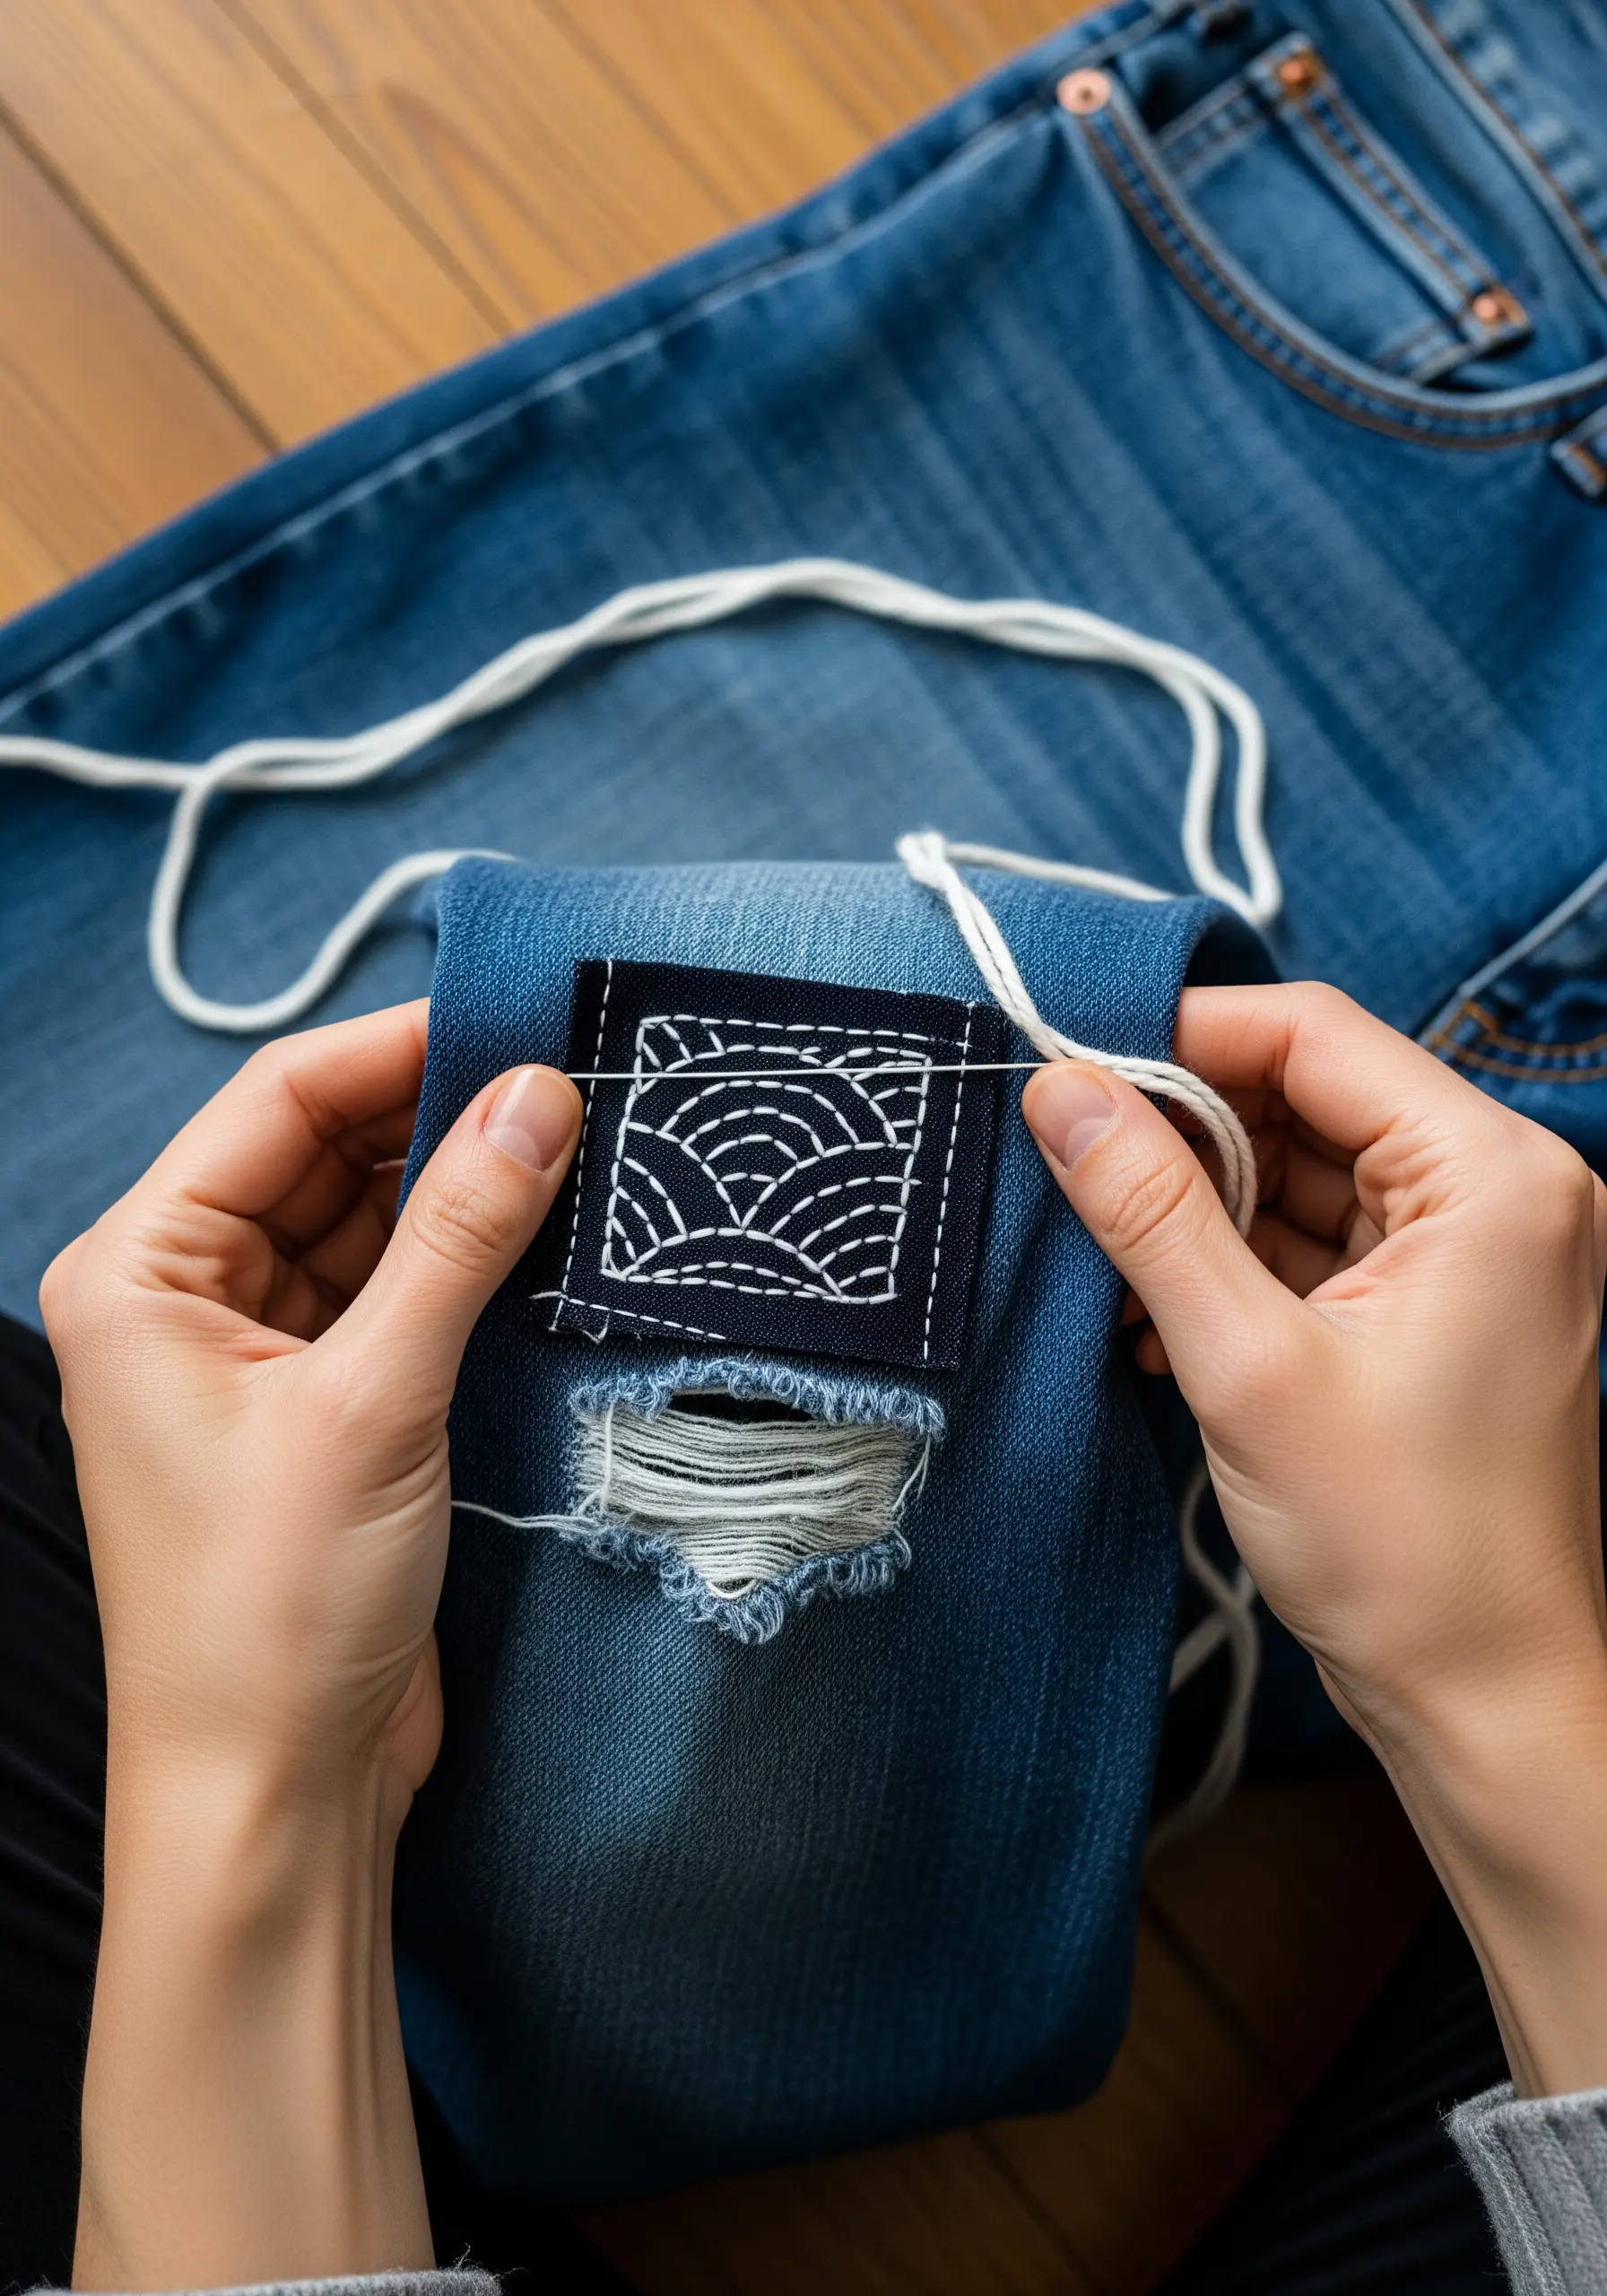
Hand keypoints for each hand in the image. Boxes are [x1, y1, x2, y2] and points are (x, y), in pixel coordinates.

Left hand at [41, 1002, 579, 2289]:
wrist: (274, 1797)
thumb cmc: (269, 1612)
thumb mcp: (375, 1401)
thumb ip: (460, 1237)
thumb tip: (537, 1097)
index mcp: (140, 1271)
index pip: (278, 1104)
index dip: (400, 1049)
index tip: (518, 1019)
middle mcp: (186, 1299)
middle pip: (327, 1155)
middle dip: (442, 1119)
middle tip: (571, 1085)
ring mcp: (258, 1357)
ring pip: (373, 1226)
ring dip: (465, 1196)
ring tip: (579, 1154)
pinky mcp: (328, 1414)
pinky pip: (401, 1299)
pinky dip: (469, 1271)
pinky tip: (548, 1244)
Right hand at [1023, 983, 1606, 2097]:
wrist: (1486, 1701)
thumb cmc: (1403, 1548)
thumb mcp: (1249, 1364)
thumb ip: (1152, 1211)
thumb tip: (1062, 1091)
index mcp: (1494, 1175)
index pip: (1315, 1037)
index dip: (1183, 1038)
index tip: (1069, 1068)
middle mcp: (1506, 1190)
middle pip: (1312, 1095)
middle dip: (1186, 1131)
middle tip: (1070, 1167)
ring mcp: (1480, 1253)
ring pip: (1309, 1169)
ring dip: (1204, 1205)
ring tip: (1106, 1258)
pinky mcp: (1444, 1309)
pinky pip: (1324, 1240)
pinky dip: (1240, 1262)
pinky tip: (1155, 1312)